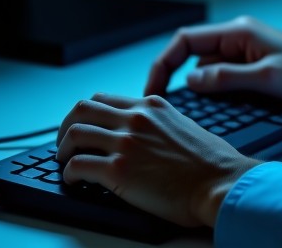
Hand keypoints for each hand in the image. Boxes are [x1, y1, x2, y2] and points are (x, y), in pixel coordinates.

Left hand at [56, 92, 259, 227]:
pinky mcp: (118, 170)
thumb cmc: (210, 162)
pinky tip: (74, 181)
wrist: (219, 182)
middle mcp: (136, 118)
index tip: (82, 128)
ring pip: (74, 135)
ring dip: (62, 150)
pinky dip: (69, 174)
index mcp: (151, 105)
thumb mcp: (183, 125)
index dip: (86, 114)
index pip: (104, 99)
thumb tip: (142, 134)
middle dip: (65, 127)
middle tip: (64, 144)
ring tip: (64, 163)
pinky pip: (78, 166)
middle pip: (82, 109)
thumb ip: (158, 123)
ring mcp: (126, 142)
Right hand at [144, 15, 281, 102]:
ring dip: (198, 86)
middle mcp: (236, 36)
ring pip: (205, 67)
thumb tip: (191, 80)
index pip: (187, 39)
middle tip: (165, 106)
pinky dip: (213, 89)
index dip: (165, 62)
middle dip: (176, 77)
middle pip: (192, 53)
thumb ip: (226, 78)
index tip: (154, 87)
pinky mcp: (248, 61)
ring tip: (193, 112)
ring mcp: (242, 48)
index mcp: (237, 32)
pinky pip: (220, 74)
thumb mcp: (265, 78)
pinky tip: (215, 107)